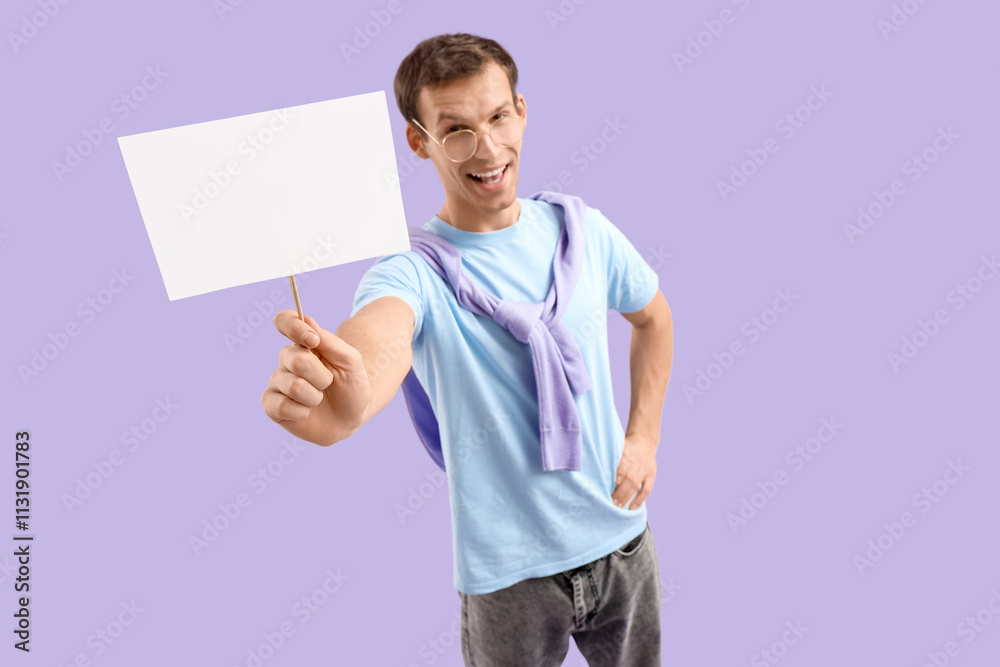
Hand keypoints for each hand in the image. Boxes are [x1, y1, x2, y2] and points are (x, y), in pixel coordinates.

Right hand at [261, 311, 371, 440]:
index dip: (293, 326)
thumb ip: (329, 341)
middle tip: (328, 383)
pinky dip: (302, 412)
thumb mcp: (350, 361)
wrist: (350, 418)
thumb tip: (306, 319)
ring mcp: (277, 382)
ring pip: (294, 386)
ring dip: (315, 396)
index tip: (313, 340)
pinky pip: (282, 406)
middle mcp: (287, 360)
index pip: (284, 321)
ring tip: (318, 399)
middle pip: (296, 359)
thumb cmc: (351, 386)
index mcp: (304, 343)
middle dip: (322, 376)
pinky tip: (306, 412)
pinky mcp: (271, 405)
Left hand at [611, 435, 657, 509]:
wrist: (644, 442)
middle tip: (609, 504)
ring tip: (617, 508)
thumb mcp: (617, 449)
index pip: (617, 473)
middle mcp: (634, 467)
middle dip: (617, 495)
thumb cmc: (626, 448)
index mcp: (624, 459)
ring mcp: (643, 473)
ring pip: (634, 488)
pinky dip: (640, 500)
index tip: (604, 491)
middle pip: (625, 484)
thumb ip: (610, 459)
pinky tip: (632, 508)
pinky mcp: (650, 477)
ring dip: (625, 499)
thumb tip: (596, 467)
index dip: (611, 483)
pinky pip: (646, 491)